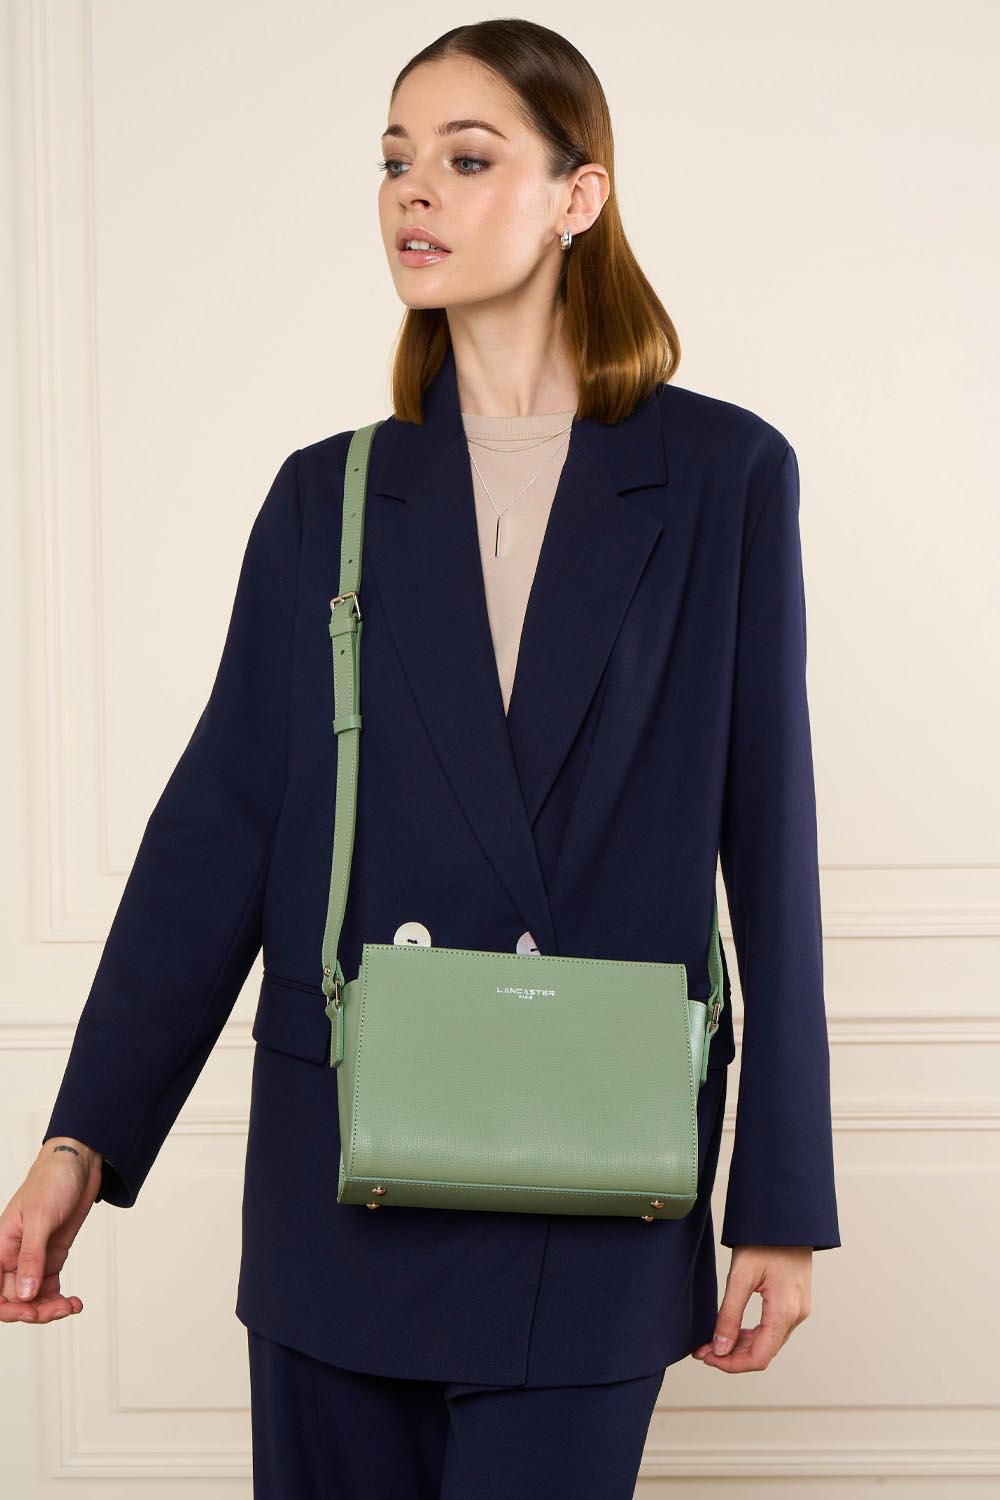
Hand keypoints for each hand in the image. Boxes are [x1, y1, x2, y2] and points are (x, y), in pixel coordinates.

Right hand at [0, 1138, 102, 1324]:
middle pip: (14, 1298)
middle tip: (59, 1310)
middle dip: (34, 1310)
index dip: (7, 1306)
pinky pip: (50, 1288)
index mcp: (1, 1245)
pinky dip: (60, 1299)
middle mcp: (14, 1255)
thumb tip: (25, 1293)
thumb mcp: (41, 1217)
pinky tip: (74, 1302)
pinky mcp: (52, 1256)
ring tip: (70, 1306)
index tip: (28, 1310)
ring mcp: (34, 1258)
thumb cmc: (52, 1180)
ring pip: (33, 1297)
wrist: (79, 1164)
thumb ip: (31, 1256)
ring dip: (49, 1308)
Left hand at [691, 1244, 812, 1371]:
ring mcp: (798, 1310)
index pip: (759, 1357)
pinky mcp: (794, 1302)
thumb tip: (719, 1348)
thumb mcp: (740, 1275)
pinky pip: (773, 1329)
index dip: (731, 1364)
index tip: (707, 1357)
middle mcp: (796, 1316)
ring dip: (740, 1346)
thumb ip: (729, 1314)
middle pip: (763, 1352)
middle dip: (731, 1356)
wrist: (787, 1217)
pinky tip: (733, 1330)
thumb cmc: (764, 1240)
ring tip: (712, 1341)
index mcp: (785, 1312)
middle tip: (702, 1349)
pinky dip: (752, 1334)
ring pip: (768, 1342)